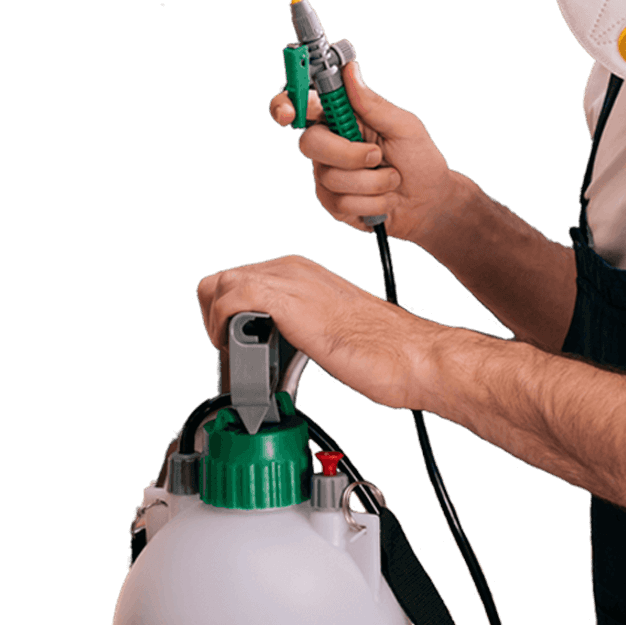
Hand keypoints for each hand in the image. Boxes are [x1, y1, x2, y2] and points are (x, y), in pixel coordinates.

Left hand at [196, 254, 442, 410]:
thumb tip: (272, 350)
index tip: (236, 344)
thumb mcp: (327, 328)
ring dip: (216, 321)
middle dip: (216, 318)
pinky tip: (241, 348)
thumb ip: (298, 326)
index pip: (239, 280)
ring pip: (221, 283)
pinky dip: (223, 325)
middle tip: (233, 350)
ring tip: (236, 352)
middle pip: (223, 279)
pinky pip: (232, 297)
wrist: (409, 355)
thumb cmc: (382, 347)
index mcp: (304, 272)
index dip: (227, 315)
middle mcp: (295, 269)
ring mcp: (292, 281)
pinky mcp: (290, 302)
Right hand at [270, 59, 454, 245]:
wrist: (429, 200)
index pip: (304, 105)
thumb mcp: (404, 125)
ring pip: (331, 177)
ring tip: (391, 178)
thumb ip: (372, 103)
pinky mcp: (333, 201)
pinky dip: (373, 201)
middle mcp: (330, 142)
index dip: (286, 104)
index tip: (289, 112)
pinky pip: (341, 202)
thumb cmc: (419, 158)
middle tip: (377, 155)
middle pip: (310, 143)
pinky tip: (384, 198)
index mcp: (344, 116)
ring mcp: (328, 173)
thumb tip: (349, 71)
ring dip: (373, 181)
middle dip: (348, 153)